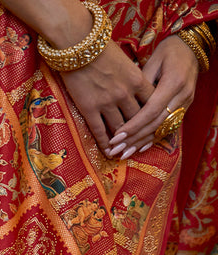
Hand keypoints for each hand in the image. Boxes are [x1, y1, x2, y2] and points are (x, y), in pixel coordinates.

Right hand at [60, 40, 154, 155]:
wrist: (77, 44)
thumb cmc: (100, 47)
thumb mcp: (125, 60)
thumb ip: (132, 76)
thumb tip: (135, 89)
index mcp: (137, 79)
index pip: (151, 103)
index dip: (152, 117)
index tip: (151, 125)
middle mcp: (125, 93)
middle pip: (138, 119)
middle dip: (139, 133)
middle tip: (139, 143)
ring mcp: (107, 103)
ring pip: (120, 129)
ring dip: (123, 142)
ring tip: (123, 151)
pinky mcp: (90, 109)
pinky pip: (100, 132)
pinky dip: (105, 144)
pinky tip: (108, 151)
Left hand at [105, 35, 199, 158]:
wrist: (191, 47)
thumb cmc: (168, 51)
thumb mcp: (153, 61)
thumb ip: (140, 84)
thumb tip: (123, 104)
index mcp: (174, 82)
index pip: (151, 110)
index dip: (134, 126)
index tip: (116, 137)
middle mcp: (182, 95)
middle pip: (156, 124)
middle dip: (135, 139)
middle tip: (116, 150)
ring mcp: (186, 103)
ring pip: (162, 129)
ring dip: (142, 143)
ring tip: (124, 154)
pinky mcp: (185, 108)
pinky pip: (168, 127)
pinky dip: (153, 139)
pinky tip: (140, 148)